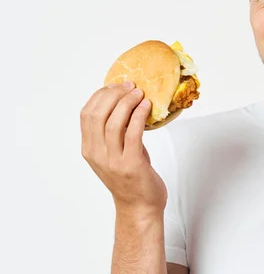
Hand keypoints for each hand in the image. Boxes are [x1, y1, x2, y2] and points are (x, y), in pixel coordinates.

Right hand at [80, 81, 166, 216]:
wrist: (139, 207)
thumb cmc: (131, 177)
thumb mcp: (116, 151)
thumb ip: (116, 131)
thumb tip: (126, 101)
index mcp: (89, 149)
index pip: (86, 114)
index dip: (100, 95)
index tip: (116, 85)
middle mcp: (97, 154)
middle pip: (97, 115)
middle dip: (114, 95)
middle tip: (130, 85)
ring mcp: (113, 161)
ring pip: (114, 122)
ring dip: (127, 103)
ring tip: (139, 93)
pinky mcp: (131, 165)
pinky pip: (133, 134)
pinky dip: (139, 116)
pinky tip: (146, 107)